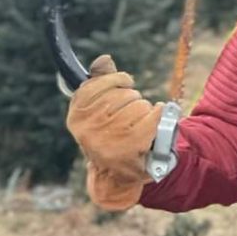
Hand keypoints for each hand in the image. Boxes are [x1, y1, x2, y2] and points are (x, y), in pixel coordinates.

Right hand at [66, 55, 161, 210]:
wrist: (118, 176)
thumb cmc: (110, 136)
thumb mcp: (99, 111)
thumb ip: (100, 82)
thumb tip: (105, 59)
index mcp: (76, 116)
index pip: (96, 84)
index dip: (116, 80)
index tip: (126, 83)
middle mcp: (88, 128)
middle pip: (121, 94)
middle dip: (133, 98)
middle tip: (133, 112)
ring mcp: (109, 138)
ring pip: (138, 104)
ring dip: (145, 109)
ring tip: (141, 122)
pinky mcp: (132, 145)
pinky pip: (152, 115)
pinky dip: (159, 113)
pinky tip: (157, 118)